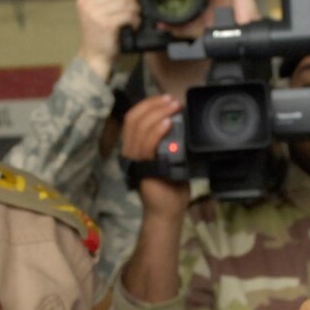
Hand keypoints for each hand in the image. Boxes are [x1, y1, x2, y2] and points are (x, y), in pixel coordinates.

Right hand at [75, 0, 139, 79]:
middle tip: (137, 5)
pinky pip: (128, 15)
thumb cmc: (98, 34)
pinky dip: (135, 20)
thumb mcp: (95, 13)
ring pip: (126, 3)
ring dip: (136, 10)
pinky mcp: (107, 24)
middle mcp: (88, 4)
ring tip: (136, 17)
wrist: (94, 55)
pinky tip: (134, 24)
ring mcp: (96, 14)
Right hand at [120, 93, 188, 218]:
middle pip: (134, 118)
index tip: (166, 98)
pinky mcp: (143, 168)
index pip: (133, 118)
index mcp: (134, 146)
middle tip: (173, 101)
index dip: (147, 104)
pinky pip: (147, 145)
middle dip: (154, 105)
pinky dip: (157, 131)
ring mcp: (135, 160)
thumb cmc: (170, 185)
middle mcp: (130, 151)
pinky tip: (168, 123)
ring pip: (139, 128)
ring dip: (158, 113)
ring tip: (174, 108)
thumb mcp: (170, 156)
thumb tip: (179, 121)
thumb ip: (169, 141)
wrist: (168, 210)